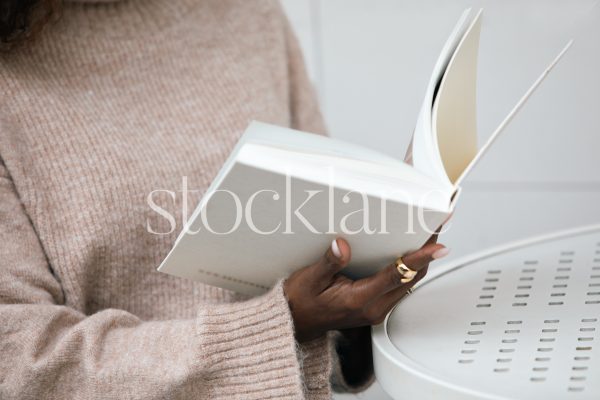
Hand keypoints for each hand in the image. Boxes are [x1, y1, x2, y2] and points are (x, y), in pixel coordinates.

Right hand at [284, 235, 447, 342]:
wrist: (295, 323)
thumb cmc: (300, 303)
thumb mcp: (309, 279)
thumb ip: (329, 262)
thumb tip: (343, 244)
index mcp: (360, 300)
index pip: (396, 275)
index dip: (419, 258)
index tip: (436, 246)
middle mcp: (374, 308)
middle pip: (411, 278)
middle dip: (427, 254)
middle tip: (435, 228)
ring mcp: (377, 309)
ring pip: (409, 283)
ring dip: (420, 261)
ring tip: (427, 237)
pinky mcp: (376, 307)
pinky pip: (401, 286)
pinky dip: (409, 269)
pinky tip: (409, 254)